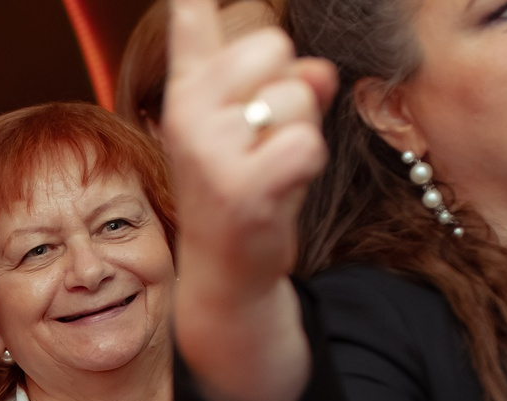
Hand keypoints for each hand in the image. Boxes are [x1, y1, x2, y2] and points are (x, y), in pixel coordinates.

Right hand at [162, 0, 338, 400]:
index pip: (191, 21)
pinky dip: (308, 165)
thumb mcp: (259, 125)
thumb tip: (319, 72)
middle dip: (289, 84)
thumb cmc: (246, 185)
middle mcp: (189, 114)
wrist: (226, 270)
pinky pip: (307, 143)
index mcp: (187, 91)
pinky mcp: (244, 187)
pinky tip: (281, 188)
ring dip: (302, 131)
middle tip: (266, 134)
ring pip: (298, 96)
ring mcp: (213, 151)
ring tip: (273, 167)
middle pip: (271, 45)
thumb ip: (289, 82)